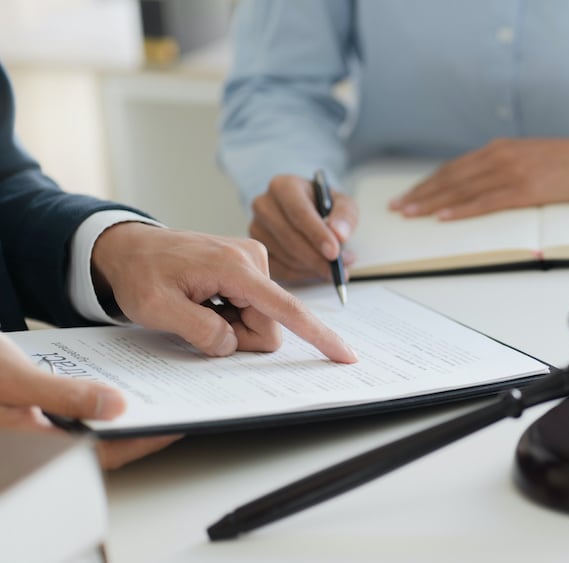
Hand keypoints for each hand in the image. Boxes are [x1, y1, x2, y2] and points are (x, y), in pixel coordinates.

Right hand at [0, 335, 179, 469]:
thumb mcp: (14, 376)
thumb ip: (64, 396)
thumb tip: (115, 408)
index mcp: (30, 446)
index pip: (101, 456)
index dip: (143, 442)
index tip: (176, 424)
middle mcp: (31, 445)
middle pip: (97, 447)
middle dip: (136, 430)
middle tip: (174, 409)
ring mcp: (28, 432)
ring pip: (84, 433)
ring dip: (115, 418)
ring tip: (151, 397)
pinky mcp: (27, 416)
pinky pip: (69, 417)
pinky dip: (93, 405)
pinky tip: (111, 388)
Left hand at [91, 223, 356, 361]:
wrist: (129, 248)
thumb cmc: (139, 273)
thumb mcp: (155, 309)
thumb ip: (198, 330)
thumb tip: (232, 344)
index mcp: (235, 267)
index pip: (286, 309)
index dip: (318, 336)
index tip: (346, 355)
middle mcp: (253, 259)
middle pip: (270, 324)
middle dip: (239, 335)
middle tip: (197, 322)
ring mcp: (253, 261)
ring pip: (262, 319)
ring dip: (232, 325)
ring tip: (197, 308)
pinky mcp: (249, 267)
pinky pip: (254, 308)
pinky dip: (231, 314)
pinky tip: (205, 301)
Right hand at [249, 174, 358, 281]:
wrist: (310, 214)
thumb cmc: (326, 207)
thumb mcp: (343, 205)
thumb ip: (345, 216)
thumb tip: (339, 234)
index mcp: (283, 186)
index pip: (298, 211)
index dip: (316, 234)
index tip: (334, 253)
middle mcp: (264, 204)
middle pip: (288, 235)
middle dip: (315, 256)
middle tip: (336, 270)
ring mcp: (256, 228)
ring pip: (284, 255)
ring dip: (311, 266)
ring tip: (333, 268)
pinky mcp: (255, 250)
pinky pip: (278, 270)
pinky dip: (301, 275)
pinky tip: (316, 271)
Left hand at [390, 131, 568, 219]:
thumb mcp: (530, 157)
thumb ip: (505, 167)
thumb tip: (482, 184)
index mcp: (499, 149)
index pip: (454, 168)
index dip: (427, 183)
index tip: (407, 195)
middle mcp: (500, 156)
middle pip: (451, 178)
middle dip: (420, 194)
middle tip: (396, 207)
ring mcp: (512, 172)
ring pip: (462, 190)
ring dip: (432, 203)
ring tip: (410, 213)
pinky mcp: (526, 190)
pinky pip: (486, 202)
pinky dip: (462, 210)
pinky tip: (443, 217)